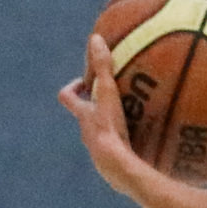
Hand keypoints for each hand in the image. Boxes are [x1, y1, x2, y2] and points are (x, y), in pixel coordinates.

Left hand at [59, 34, 147, 197]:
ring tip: (132, 120)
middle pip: (85, 115)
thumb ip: (102, 68)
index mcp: (83, 116)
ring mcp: (98, 151)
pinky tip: (140, 143)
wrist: (117, 168)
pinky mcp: (112, 164)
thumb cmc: (109, 130)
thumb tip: (95, 39)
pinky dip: (124, 144)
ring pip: (100, 134)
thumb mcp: (107, 95)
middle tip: (114, 98)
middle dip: (96, 106)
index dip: (72, 88)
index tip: (84, 82)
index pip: (66, 97)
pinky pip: (116, 150)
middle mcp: (87, 133)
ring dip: (111, 126)